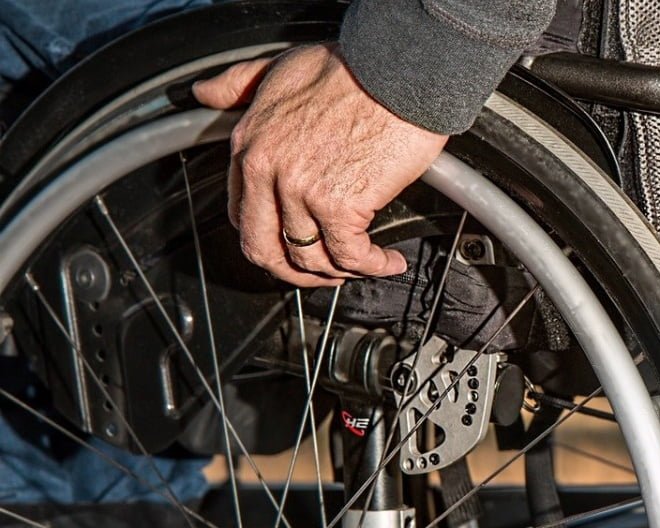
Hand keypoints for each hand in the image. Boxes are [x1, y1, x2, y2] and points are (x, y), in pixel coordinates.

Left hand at [192, 44, 447, 286]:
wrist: (397, 70)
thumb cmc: (352, 67)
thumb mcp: (279, 66)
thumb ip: (240, 83)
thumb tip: (206, 92)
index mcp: (250, 145)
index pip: (243, 215)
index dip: (270, 239)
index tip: (294, 243)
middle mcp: (268, 171)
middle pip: (266, 250)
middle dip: (295, 273)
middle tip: (324, 273)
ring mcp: (302, 191)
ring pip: (310, 259)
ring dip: (341, 272)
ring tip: (366, 265)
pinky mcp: (341, 205)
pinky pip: (351, 256)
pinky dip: (373, 266)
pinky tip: (389, 260)